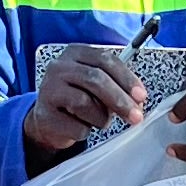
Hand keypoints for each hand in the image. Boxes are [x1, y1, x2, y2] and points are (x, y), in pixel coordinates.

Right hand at [21, 43, 145, 163]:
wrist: (48, 120)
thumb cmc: (76, 99)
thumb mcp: (95, 85)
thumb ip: (116, 85)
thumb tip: (138, 100)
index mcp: (75, 53)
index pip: (105, 59)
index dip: (126, 78)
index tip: (141, 96)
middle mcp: (59, 67)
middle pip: (95, 79)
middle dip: (120, 100)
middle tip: (135, 116)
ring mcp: (49, 90)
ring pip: (85, 103)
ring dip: (101, 118)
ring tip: (99, 121)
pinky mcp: (44, 114)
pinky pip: (76, 126)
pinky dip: (85, 131)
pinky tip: (81, 127)